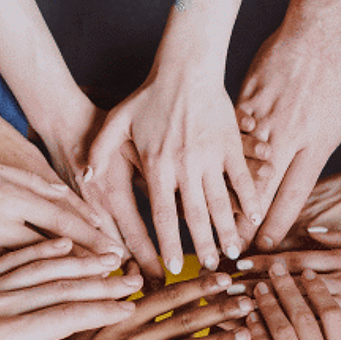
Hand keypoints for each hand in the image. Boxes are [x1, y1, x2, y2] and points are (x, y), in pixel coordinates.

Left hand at [0, 239, 140, 339]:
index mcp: (2, 335)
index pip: (65, 316)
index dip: (102, 310)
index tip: (130, 307)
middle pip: (60, 286)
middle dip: (102, 282)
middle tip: (134, 278)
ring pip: (41, 267)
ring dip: (80, 260)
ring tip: (111, 257)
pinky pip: (13, 258)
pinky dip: (41, 250)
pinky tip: (64, 244)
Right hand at [13, 273, 255, 339]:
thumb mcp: (85, 311)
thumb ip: (113, 287)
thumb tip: (130, 261)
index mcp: (123, 314)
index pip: (168, 295)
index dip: (199, 285)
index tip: (227, 276)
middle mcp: (131, 336)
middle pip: (183, 319)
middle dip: (220, 308)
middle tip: (251, 299)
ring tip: (246, 334)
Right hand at [41, 102, 164, 279]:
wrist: (63, 123)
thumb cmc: (106, 132)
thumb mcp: (133, 151)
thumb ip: (153, 180)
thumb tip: (183, 207)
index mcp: (112, 193)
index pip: (135, 236)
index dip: (150, 261)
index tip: (165, 279)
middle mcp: (94, 207)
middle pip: (115, 251)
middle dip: (133, 274)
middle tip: (153, 293)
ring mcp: (78, 211)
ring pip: (96, 250)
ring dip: (112, 271)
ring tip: (131, 292)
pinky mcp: (68, 212)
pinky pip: (81, 243)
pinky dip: (93, 259)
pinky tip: (104, 274)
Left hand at [86, 70, 260, 274]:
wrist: (185, 68)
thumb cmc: (149, 96)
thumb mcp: (115, 122)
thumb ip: (100, 151)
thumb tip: (85, 179)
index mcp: (157, 165)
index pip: (162, 214)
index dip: (169, 243)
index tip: (175, 267)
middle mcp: (184, 166)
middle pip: (195, 216)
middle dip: (203, 247)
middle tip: (211, 271)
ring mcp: (209, 156)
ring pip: (220, 201)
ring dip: (228, 230)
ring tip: (234, 253)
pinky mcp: (229, 145)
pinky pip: (241, 178)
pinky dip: (249, 198)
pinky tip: (254, 217)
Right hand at [236, 0, 340, 250]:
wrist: (323, 28)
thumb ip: (315, 152)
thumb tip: (295, 177)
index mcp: (313, 145)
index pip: (290, 196)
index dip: (275, 224)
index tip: (261, 245)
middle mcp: (285, 136)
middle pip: (259, 187)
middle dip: (241, 218)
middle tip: (226, 240)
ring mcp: (262, 117)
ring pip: (237, 160)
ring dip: (223, 187)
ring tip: (208, 210)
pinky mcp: (246, 98)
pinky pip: (231, 130)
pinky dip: (222, 146)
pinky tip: (211, 160)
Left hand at [247, 265, 340, 339]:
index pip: (334, 315)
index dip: (317, 290)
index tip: (305, 273)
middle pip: (304, 316)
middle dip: (288, 288)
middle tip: (276, 269)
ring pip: (282, 331)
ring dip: (268, 305)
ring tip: (259, 287)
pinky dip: (255, 333)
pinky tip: (247, 318)